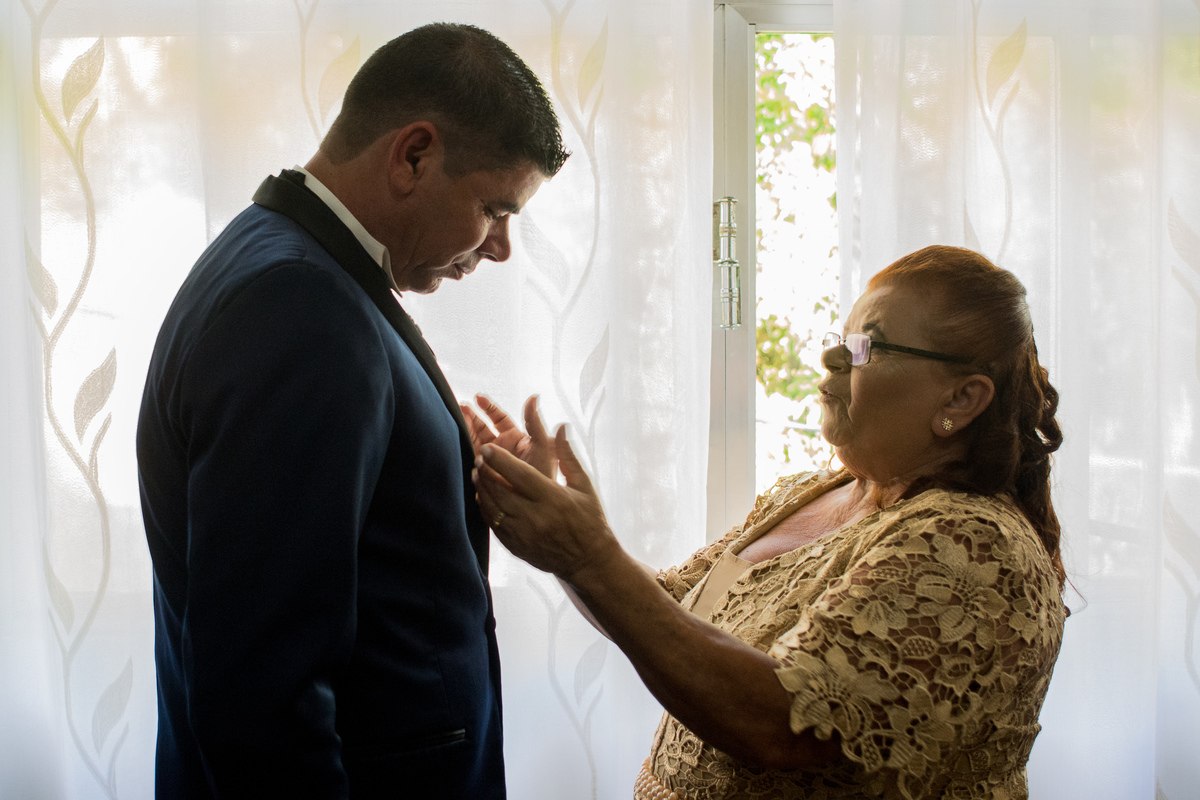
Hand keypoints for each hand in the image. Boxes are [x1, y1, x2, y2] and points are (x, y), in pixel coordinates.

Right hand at [460, 394, 555, 479]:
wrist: (533, 505)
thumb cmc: (544, 475)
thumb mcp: (542, 446)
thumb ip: (535, 423)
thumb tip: (533, 397)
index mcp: (516, 439)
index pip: (500, 419)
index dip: (488, 407)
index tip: (477, 398)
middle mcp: (501, 449)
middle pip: (482, 427)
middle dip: (471, 415)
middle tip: (459, 405)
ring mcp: (490, 461)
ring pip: (473, 439)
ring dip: (464, 428)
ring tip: (453, 416)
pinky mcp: (481, 473)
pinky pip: (469, 457)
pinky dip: (461, 446)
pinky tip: (453, 438)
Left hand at [472, 426, 616, 582]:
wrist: (589, 561)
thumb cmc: (590, 519)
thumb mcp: (584, 485)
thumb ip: (568, 455)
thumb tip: (561, 426)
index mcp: (553, 498)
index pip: (519, 475)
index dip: (500, 460)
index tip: (487, 447)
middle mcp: (536, 517)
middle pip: (500, 491)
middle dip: (485, 472)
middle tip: (478, 457)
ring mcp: (523, 535)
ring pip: (492, 508)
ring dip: (481, 489)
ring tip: (477, 473)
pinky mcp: (516, 547)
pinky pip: (493, 525)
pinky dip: (485, 508)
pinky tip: (483, 496)